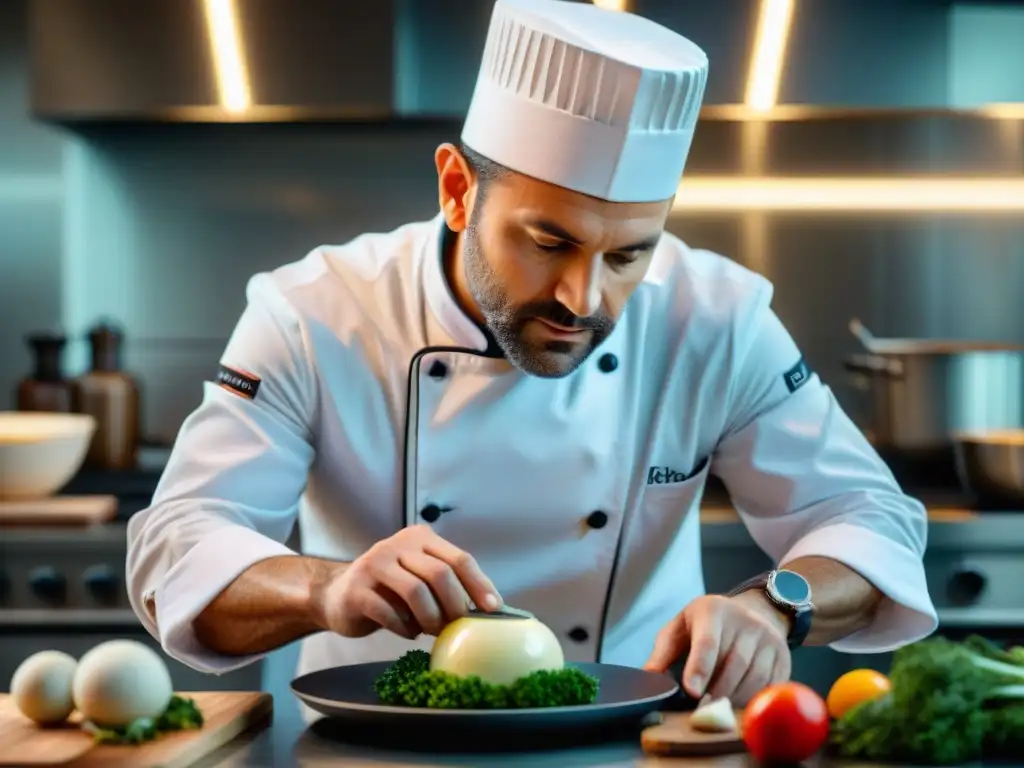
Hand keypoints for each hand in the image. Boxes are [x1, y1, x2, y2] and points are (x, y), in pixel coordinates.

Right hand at [313, 524, 502, 639]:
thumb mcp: (418, 576)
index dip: (479, 584)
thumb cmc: (389, 590)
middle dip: (455, 605)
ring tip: (433, 631)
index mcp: (420, 538)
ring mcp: (374, 565)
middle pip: (440, 574)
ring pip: (415, 592)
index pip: (459, 558)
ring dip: (431, 618)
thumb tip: (486, 609)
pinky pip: (389, 613)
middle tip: (458, 626)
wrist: (336, 595)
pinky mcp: (356, 591)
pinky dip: (405, 628)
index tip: (493, 608)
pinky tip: (408, 633)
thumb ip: (446, 583)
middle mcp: (397, 545)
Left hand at [643, 593, 791, 704]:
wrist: (753, 612)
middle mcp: (746, 622)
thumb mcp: (681, 627)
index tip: (691, 691)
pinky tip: (737, 704)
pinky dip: (753, 701)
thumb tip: (648, 679)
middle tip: (699, 710)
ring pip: (753, 679)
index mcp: (713, 611)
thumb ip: (663, 653)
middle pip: (732, 665)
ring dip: (733, 699)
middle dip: (714, 692)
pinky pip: (770, 687)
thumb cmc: (707, 624)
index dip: (699, 668)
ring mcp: (768, 639)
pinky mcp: (783, 657)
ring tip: (716, 708)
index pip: (707, 643)